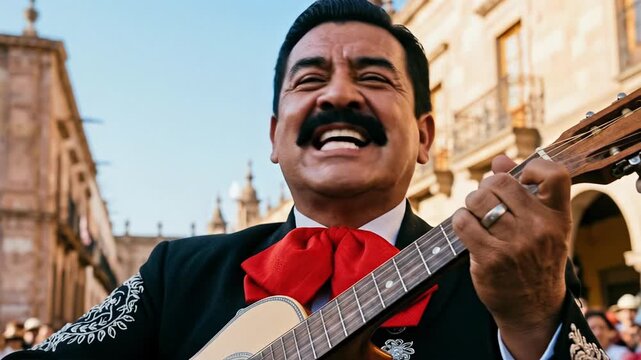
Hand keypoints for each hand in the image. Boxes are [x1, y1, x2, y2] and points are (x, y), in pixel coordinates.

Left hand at [452, 155, 571, 358]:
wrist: (533, 308)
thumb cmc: (535, 259)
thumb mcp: (541, 227)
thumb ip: (523, 190)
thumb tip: (499, 160)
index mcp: (558, 217)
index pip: (554, 174)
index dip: (532, 168)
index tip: (521, 179)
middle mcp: (539, 228)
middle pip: (499, 183)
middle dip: (486, 188)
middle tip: (486, 202)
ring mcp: (515, 244)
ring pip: (477, 200)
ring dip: (471, 205)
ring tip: (477, 216)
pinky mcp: (490, 258)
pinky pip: (463, 221)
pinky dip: (460, 221)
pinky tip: (467, 228)